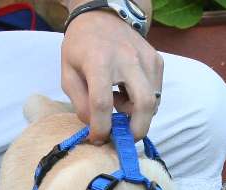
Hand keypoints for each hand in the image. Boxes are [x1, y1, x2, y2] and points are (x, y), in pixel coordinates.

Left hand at [61, 10, 162, 142]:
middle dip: (136, 130)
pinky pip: (156, 93)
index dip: (101, 127)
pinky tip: (128, 92)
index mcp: (99, 61)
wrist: (102, 16)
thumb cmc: (81, 47)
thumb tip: (95, 126)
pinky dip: (143, 102)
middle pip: (144, 104)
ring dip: (137, 114)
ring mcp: (147, 59)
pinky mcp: (157, 61)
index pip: (103, 103)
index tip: (99, 138)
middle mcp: (127, 59)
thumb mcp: (68, 73)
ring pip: (153, 102)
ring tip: (119, 104)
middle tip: (125, 138)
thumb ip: (80, 102)